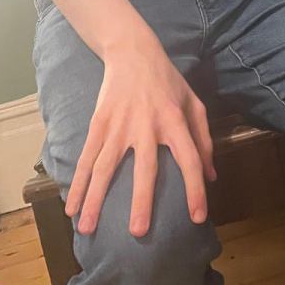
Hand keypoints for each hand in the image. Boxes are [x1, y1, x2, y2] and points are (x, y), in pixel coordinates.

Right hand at [64, 43, 215, 236]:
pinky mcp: (99, 122)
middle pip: (145, 167)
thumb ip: (204, 139)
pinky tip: (72, 206)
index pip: (190, 158)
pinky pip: (87, 157)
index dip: (196, 188)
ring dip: (96, 199)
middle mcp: (147, 124)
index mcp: (175, 120)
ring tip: (87, 229)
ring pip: (106, 166)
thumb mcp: (193, 103)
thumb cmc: (168, 81)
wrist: (134, 52)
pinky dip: (79, 183)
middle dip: (141, 200)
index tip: (198, 217)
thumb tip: (211, 176)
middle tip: (138, 232)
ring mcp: (120, 124)